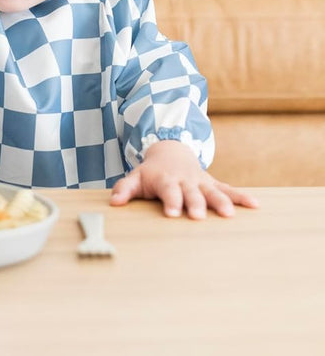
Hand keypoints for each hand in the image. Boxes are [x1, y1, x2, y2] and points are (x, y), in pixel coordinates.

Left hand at [109, 140, 258, 218]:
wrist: (170, 152)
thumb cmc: (151, 172)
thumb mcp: (135, 177)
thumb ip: (124, 189)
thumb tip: (114, 203)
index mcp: (166, 179)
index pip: (168, 191)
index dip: (171, 202)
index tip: (173, 214)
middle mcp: (186, 181)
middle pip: (192, 193)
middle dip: (196, 204)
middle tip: (199, 217)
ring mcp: (202, 182)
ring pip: (213, 192)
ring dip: (223, 202)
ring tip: (230, 215)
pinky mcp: (214, 183)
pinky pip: (229, 189)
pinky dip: (242, 197)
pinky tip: (255, 205)